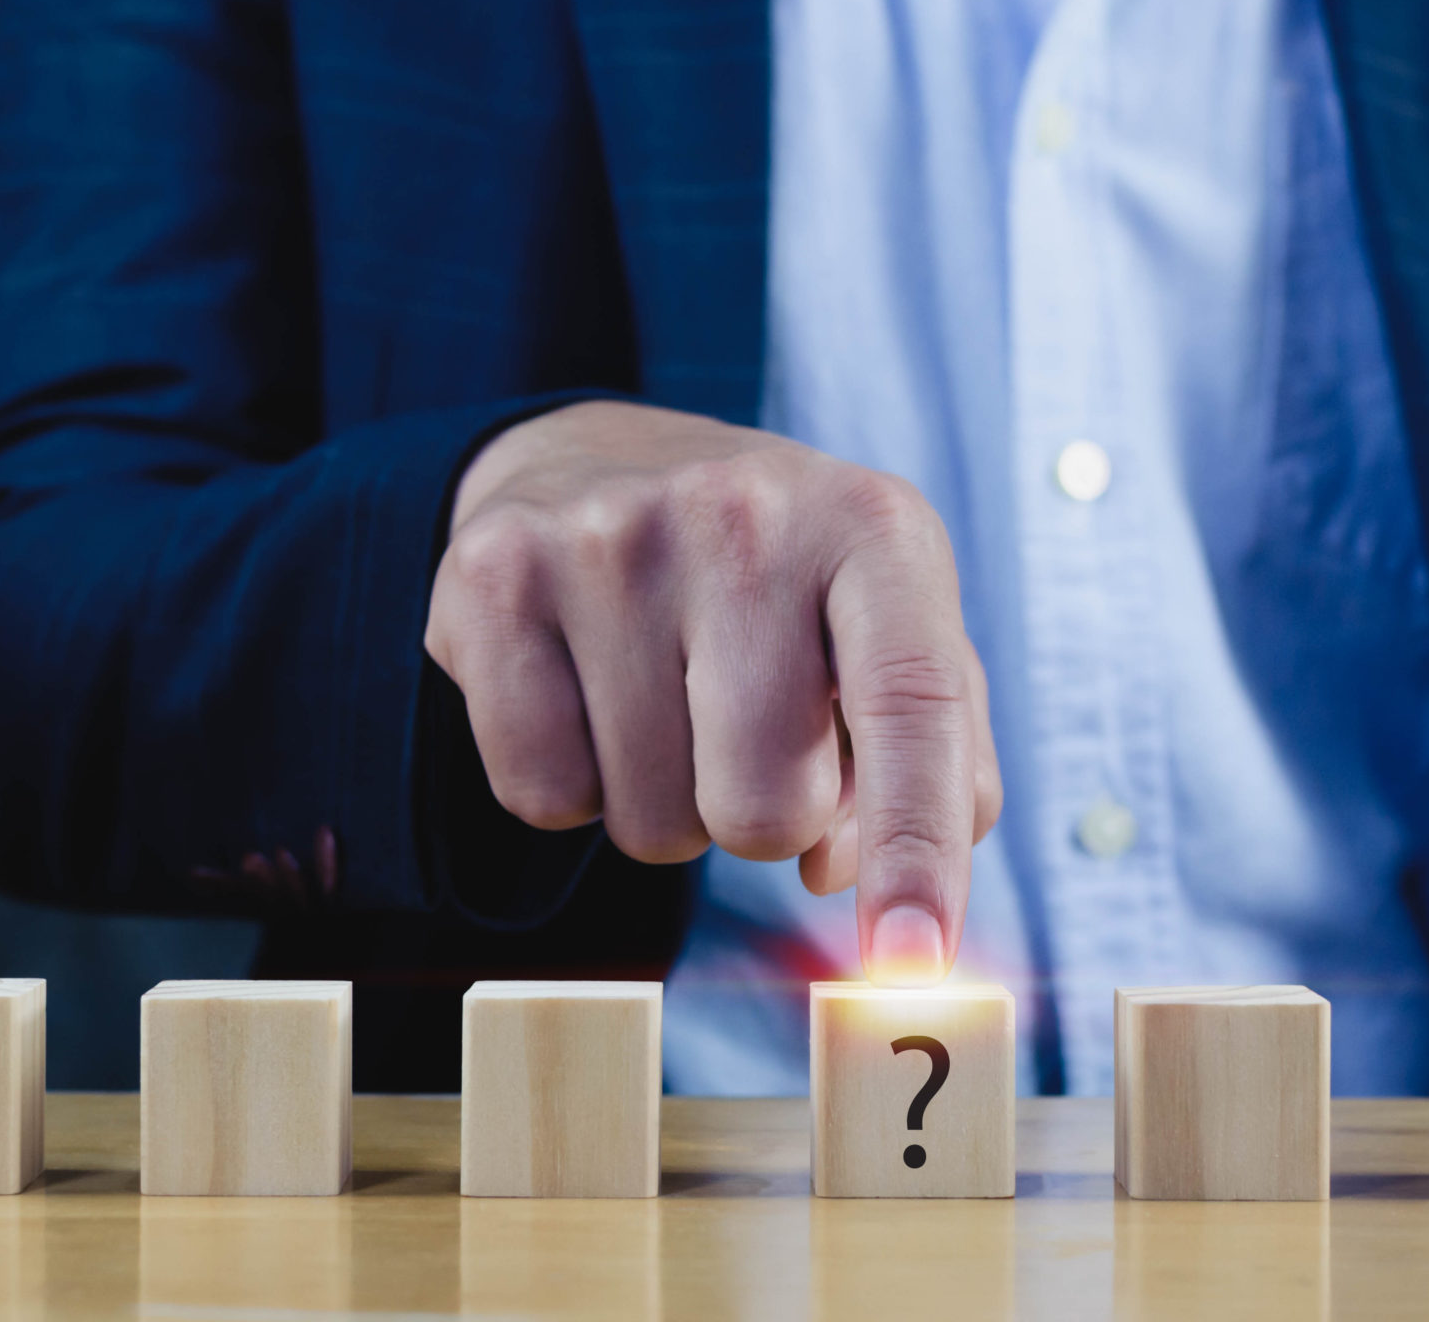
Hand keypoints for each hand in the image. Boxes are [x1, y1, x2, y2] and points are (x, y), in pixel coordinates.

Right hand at [425, 400, 1002, 983]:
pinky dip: (568, 789)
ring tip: (663, 701)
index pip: (914, 702)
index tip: (911, 966)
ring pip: (651, 823)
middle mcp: (745, 513)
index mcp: (873, 528)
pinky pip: (541, 796)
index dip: (918, 849)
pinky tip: (582, 698)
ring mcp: (609, 538)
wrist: (601, 461)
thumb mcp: (889, 635)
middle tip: (739, 736)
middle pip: (765, 809)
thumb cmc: (779, 588)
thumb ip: (934, 768)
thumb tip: (845, 877)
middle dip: (761, 822)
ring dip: (665, 805)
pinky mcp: (493, 576)